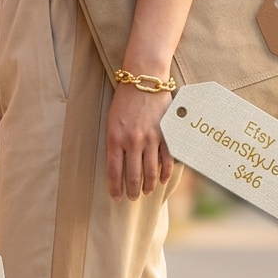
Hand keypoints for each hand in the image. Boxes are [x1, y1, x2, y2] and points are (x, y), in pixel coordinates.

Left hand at [106, 83, 174, 200]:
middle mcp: (133, 141)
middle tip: (132, 198)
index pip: (114, 171)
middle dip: (132, 191)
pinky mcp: (166, 134)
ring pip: (150, 171)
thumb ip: (114, 143)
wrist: (145, 80)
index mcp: (115, 138)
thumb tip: (118, 166)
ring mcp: (151, 138)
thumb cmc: (124, 100)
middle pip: (133, 175)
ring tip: (146, 192)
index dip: (115, 188)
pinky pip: (166, 160)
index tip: (116, 197)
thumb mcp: (111, 122)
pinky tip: (161, 179)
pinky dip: (164, 173)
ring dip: (148, 185)